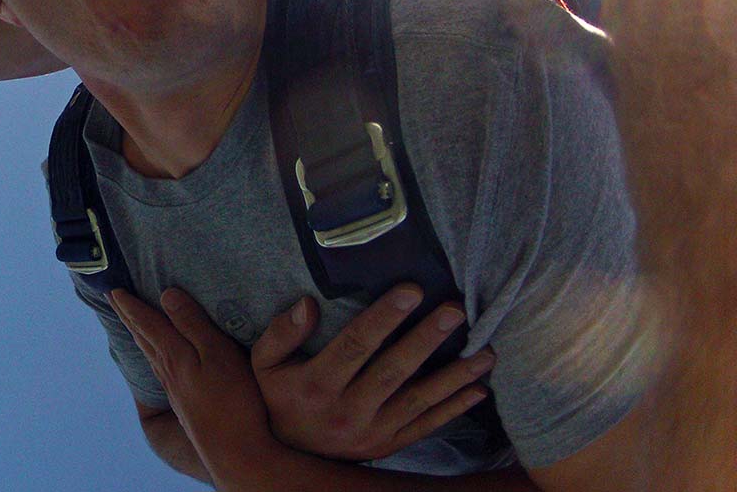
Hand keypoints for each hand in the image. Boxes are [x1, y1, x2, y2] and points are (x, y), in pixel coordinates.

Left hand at [111, 288, 281, 482]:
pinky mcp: (184, 404)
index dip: (131, 305)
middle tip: (113, 299)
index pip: (147, 323)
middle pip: (143, 338)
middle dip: (128, 316)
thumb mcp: (217, 353)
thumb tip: (166, 294)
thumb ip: (192, 324)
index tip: (114, 289)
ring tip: (131, 323)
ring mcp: (175, 390)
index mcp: (174, 355)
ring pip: (149, 355)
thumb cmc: (233, 400)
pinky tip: (158, 360)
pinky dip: (151, 354)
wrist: (236, 454)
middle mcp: (168, 372)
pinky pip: (159, 369)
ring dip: (137, 335)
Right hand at [250, 285, 494, 460]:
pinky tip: (478, 390)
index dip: (384, 318)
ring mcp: (372, 432)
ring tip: (484, 352)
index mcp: (316, 385)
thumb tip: (308, 304)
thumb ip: (281, 333)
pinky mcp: (389, 445)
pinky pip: (426, 426)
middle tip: (455, 311)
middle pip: (393, 370)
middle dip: (426, 339)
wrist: (287, 459)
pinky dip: (454, 409)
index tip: (411, 290)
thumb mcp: (265, 365)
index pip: (355, 345)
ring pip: (418, 400)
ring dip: (454, 375)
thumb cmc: (278, 398)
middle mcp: (347, 410)